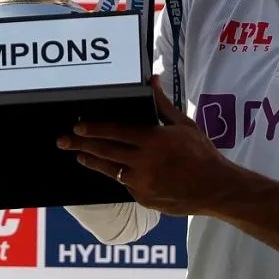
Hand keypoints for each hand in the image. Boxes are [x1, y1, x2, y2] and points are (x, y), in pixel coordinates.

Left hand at [57, 77, 231, 216]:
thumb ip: (162, 104)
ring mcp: (142, 183)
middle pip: (105, 152)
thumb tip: (152, 80)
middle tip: (64, 140)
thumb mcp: (184, 125)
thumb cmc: (202, 153)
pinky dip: (118, 175)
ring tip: (79, 155)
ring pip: (110, 170)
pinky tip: (111, 168)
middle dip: (81, 145)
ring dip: (92, 161)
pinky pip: (124, 184)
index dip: (94, 129)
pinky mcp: (143, 198)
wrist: (215, 188)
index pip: (116, 131)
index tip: (78, 127)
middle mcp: (145, 162)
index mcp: (154, 140)